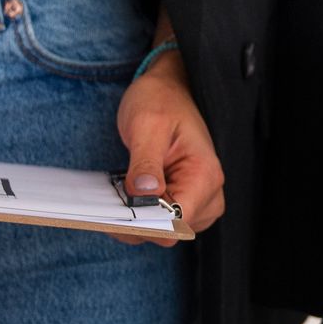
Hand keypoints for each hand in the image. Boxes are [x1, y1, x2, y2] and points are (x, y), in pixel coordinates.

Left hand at [116, 51, 224, 234]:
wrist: (169, 90)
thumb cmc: (161, 101)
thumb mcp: (146, 124)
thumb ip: (145, 162)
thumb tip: (143, 194)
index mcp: (205, 176)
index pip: (176, 223)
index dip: (144, 222)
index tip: (116, 210)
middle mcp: (209, 195)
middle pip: (169, 233)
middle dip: (137, 221)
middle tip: (113, 196)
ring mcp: (200, 202)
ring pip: (163, 232)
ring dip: (137, 218)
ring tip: (121, 191)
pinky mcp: (187, 202)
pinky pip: (162, 223)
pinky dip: (141, 215)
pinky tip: (128, 195)